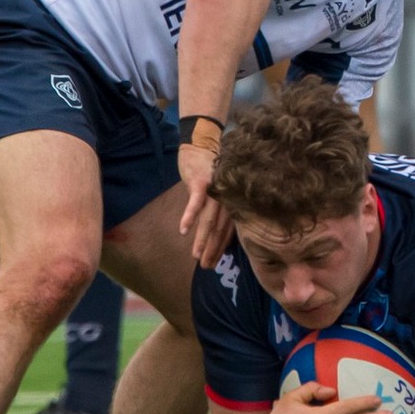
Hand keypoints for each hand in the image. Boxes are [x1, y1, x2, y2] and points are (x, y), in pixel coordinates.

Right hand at [178, 142, 234, 267]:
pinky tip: (183, 230)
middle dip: (212, 250)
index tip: (212, 265)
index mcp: (231, 205)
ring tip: (196, 255)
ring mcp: (215, 192)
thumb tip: (213, 235)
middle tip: (206, 267)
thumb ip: (216, 212)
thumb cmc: (208, 172)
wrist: (202, 146)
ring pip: (209, 220)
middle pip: (219, 230)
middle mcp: (226, 201)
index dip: (219, 250)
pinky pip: (196, 202)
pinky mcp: (202, 183)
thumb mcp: (216, 194)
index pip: (226, 232)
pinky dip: (189, 216)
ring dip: (202, 239)